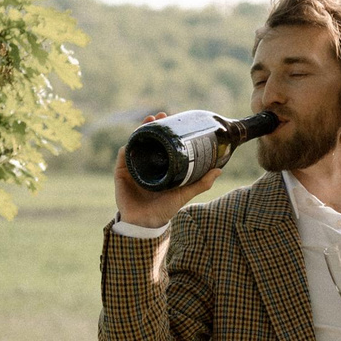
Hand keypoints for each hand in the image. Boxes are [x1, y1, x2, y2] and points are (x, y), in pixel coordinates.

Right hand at [114, 112, 222, 228]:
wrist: (147, 224)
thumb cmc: (165, 210)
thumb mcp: (185, 193)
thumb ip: (201, 183)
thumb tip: (219, 170)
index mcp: (159, 167)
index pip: (160, 144)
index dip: (164, 131)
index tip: (170, 119)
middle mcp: (145, 165)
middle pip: (147, 140)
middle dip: (151, 126)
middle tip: (159, 116)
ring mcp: (133, 169)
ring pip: (134, 144)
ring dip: (139, 132)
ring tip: (148, 122)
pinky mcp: (122, 174)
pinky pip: (123, 158)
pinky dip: (127, 148)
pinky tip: (133, 140)